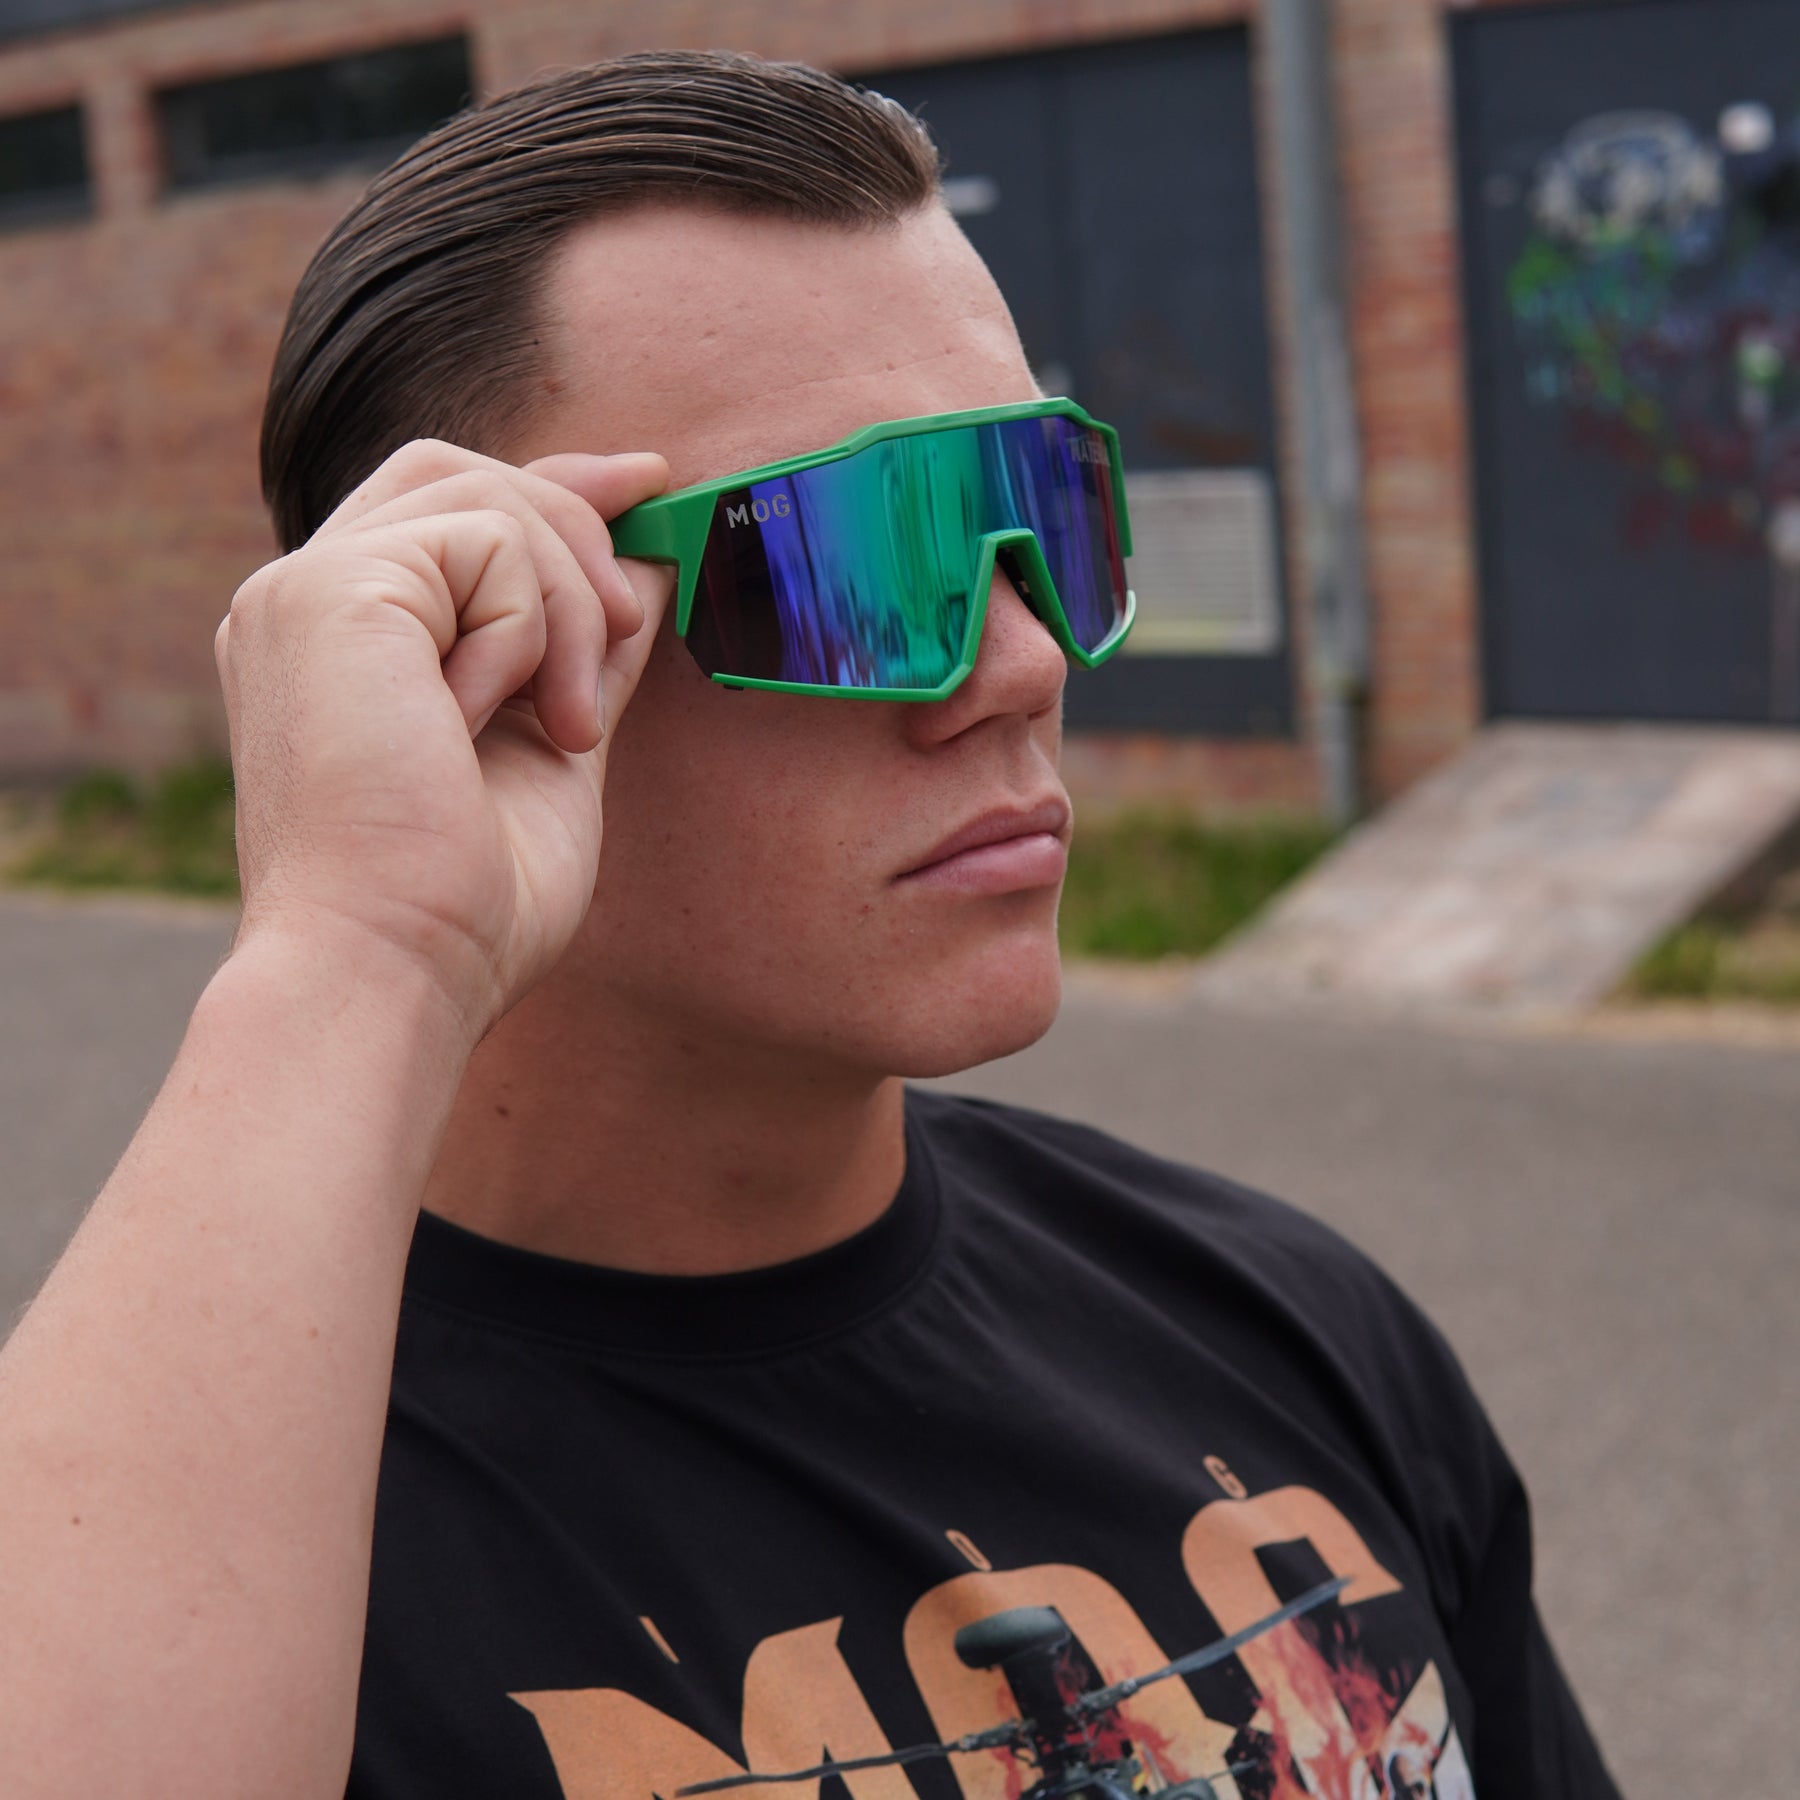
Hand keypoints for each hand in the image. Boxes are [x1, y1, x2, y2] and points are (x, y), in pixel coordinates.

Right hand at [215, 439, 671, 1041]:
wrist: (400, 967)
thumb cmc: (468, 902)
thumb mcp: (554, 746)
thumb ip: (585, 649)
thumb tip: (647, 561)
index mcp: (341, 647)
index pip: (444, 512)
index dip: (552, 486)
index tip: (645, 486)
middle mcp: (306, 605)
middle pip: (454, 475)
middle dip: (572, 520)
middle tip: (634, 618)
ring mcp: (306, 592)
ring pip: (486, 503)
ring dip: (572, 606)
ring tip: (573, 722)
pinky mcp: (331, 591)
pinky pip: (485, 542)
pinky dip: (534, 629)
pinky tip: (520, 718)